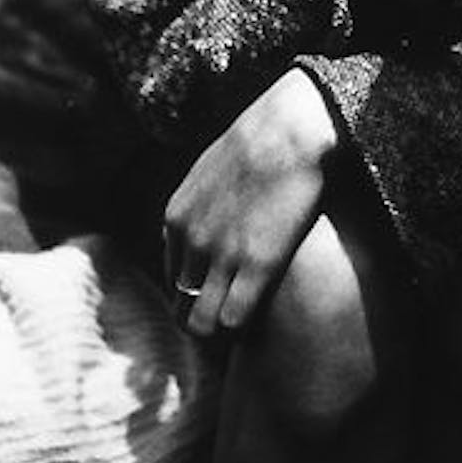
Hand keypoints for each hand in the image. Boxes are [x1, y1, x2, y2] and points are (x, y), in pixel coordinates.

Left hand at [163, 69, 337, 337]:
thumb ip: (195, 203)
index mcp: (177, 218)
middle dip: (200, 320)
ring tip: (240, 334)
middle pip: (182, 305)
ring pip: (201, 323)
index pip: (172, 277)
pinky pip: (234, 320)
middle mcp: (191, 242)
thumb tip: (190, 224)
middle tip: (227, 326)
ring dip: (218, 333)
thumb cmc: (259, 140)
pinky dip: (240, 330)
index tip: (215, 299)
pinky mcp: (257, 264)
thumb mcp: (208, 168)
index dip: (193, 294)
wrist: (289, 129)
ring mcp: (222, 256)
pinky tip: (258, 325)